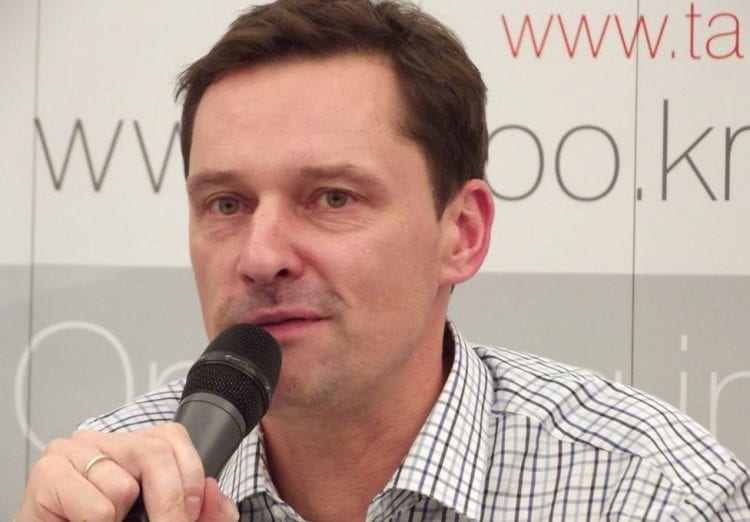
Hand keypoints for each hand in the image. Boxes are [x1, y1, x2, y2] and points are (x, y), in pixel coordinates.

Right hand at [15, 423, 239, 521]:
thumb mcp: (161, 517)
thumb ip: (196, 510)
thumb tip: (215, 497)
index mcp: (128, 448)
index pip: (173, 437)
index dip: (190, 478)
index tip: (189, 514)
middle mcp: (100, 441)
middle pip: (155, 452)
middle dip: (170, 503)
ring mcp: (71, 451)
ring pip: (123, 487)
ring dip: (119, 520)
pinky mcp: (48, 473)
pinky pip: (97, 507)